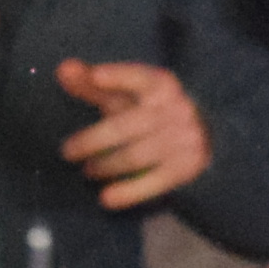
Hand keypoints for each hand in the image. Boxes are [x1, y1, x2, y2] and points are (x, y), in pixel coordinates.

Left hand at [55, 56, 215, 212]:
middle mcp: (176, 108)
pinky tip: (106, 198)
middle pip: (126, 125)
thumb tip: (63, 69)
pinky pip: (153, 182)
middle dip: (93, 140)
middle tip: (67, 151)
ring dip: (106, 165)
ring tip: (87, 171)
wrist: (206, 133)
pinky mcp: (186, 166)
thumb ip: (92, 84)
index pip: (137, 77)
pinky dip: (129, 192)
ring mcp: (183, 138)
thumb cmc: (150, 109)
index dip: (117, 76)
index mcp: (161, 84)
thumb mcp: (125, 94)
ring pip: (136, 155)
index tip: (95, 76)